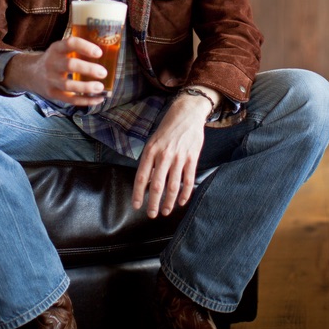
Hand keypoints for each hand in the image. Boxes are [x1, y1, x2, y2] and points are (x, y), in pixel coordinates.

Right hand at [4, 38, 107, 105]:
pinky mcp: (52, 94)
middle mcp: (52, 63)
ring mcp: (51, 80)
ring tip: (101, 88)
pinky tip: (98, 99)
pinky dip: (85, 101)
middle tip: (103, 72)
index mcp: (56, 48)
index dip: (85, 47)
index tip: (99, 53)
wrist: (30, 73)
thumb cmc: (55, 59)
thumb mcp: (60, 49)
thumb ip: (76, 49)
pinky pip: (69, 99)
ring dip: (86, 87)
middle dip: (88, 69)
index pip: (70, 43)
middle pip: (70, 65)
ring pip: (68, 85)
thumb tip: (109, 51)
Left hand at [132, 90, 214, 218]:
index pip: (141, 177)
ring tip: (165, 211)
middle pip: (157, 185)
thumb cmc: (167, 129)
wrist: (187, 113)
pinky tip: (181, 202)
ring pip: (173, 186)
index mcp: (151, 151)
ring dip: (169, 202)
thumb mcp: (153, 142)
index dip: (138, 194)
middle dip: (154, 203)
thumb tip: (147, 183)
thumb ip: (150, 161)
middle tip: (151, 214)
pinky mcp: (192, 158)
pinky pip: (188, 180)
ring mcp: (179, 157)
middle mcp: (164, 155)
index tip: (137, 206)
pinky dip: (185, 194)